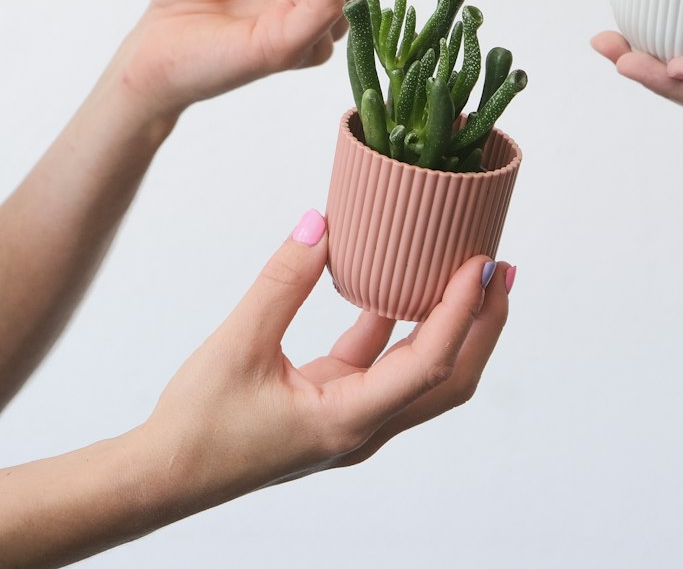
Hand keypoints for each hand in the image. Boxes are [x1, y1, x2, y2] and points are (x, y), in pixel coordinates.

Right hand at [143, 212, 510, 506]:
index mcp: (348, 421)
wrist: (162, 477)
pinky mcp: (333, 407)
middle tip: (503, 269)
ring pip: (424, 373)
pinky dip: (400, 323)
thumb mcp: (238, 343)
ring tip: (472, 274)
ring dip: (452, 324)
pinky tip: (402, 281)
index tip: (482, 264)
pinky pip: (382, 364)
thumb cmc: (198, 424)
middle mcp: (363, 426)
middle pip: (450, 378)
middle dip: (483, 324)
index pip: (430, 364)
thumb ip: (282, 281)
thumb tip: (320, 223)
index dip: (462, 312)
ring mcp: (351, 419)